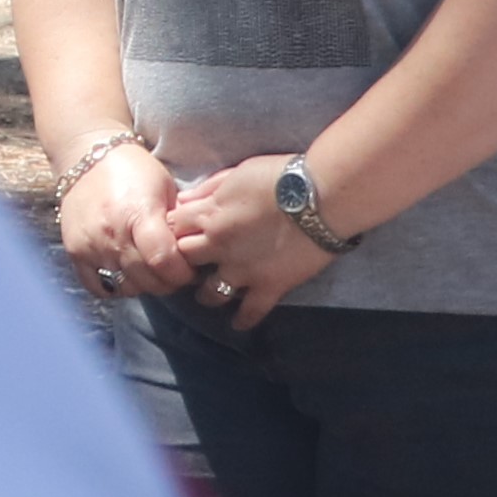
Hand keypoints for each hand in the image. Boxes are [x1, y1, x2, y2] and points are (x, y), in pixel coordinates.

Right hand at [55, 141, 194, 299]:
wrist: (87, 156)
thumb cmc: (134, 170)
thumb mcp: (165, 189)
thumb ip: (177, 224)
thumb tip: (194, 253)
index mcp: (138, 214)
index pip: (164, 261)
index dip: (183, 273)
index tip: (190, 270)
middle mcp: (111, 234)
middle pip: (146, 280)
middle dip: (167, 282)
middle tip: (174, 272)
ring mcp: (90, 245)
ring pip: (125, 286)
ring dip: (143, 285)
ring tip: (150, 270)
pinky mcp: (74, 252)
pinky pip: (97, 286)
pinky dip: (115, 286)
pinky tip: (126, 274)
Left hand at [161, 156, 331, 333]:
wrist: (321, 197)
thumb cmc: (281, 176)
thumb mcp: (238, 173)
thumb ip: (209, 188)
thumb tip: (186, 201)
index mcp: (210, 214)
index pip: (175, 226)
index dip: (176, 228)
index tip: (181, 231)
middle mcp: (220, 246)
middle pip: (185, 259)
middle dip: (185, 260)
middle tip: (191, 263)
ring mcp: (243, 270)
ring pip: (209, 292)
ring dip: (206, 294)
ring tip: (208, 294)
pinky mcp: (270, 286)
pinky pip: (250, 311)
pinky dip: (243, 320)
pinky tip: (238, 324)